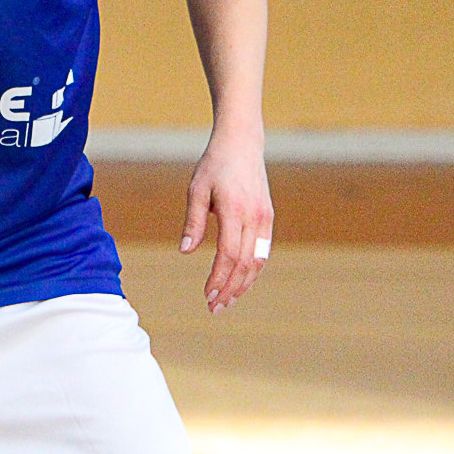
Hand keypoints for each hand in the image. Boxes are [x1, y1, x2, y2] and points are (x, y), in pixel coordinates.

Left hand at [181, 133, 272, 312]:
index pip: (228, 255)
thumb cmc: (214, 166)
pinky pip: (262, 252)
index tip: (206, 295)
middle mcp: (255, 218)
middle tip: (214, 308)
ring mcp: (265, 219)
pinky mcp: (268, 219)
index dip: (218, 278)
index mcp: (235, 211)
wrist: (242, 144)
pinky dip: (252, 271)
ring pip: (257, 262)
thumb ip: (193, 221)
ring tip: (226, 302)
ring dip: (243, 285)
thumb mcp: (197, 189)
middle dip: (230, 290)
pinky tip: (240, 282)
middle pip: (245, 265)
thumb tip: (185, 251)